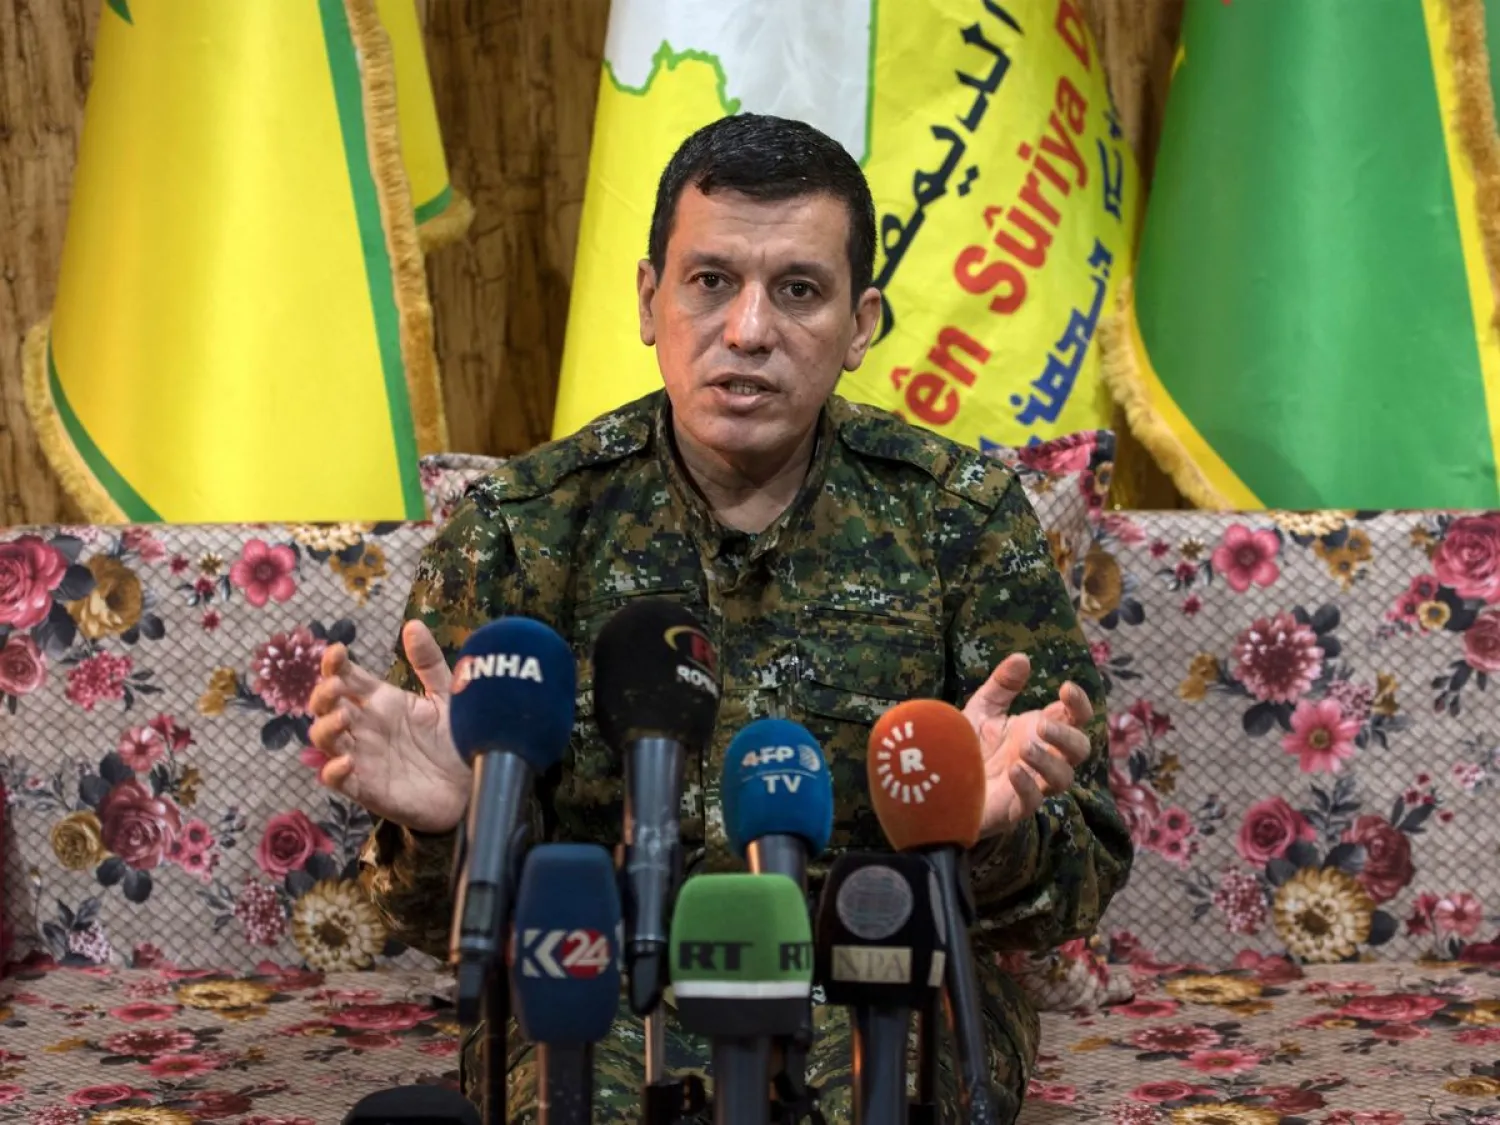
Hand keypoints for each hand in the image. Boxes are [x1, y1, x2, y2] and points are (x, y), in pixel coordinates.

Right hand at [307, 619, 470, 832]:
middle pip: (326, 707)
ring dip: (325, 728)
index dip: (334, 665)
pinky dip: (334, 771)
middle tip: (335, 686)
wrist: (476, 783)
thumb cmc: (459, 737)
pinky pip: (338, 781)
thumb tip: (413, 624)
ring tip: (342, 719)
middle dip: (322, 695)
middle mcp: (366, 726)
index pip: (347, 678)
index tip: (336, 651)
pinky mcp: (368, 788)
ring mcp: (363, 757)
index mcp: (382, 701)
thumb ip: (429, 663)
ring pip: (325, 741)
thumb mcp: (447, 695)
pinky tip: (346, 762)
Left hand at [962, 652, 1093, 839]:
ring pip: (1063, 779)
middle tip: (1041, 725)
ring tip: (1025, 748)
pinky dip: (1028, 786)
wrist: (938, 780)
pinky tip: (1013, 771)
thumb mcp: (982, 709)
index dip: (1079, 704)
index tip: (1066, 688)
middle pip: (1080, 750)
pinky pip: (1032, 802)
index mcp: (1039, 731)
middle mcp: (1042, 757)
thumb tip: (1022, 658)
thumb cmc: (966, 745)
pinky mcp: (1013, 808)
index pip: (1076, 718)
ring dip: (1050, 762)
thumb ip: (1002, 686)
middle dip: (1067, 735)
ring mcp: (1031, 784)